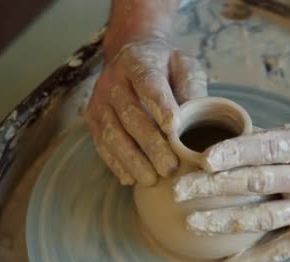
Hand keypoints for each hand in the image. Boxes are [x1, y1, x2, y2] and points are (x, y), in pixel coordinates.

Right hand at [84, 28, 206, 185]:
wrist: (130, 55)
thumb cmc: (166, 67)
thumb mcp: (184, 66)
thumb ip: (191, 86)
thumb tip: (196, 112)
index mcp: (138, 61)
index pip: (148, 82)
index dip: (160, 105)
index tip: (173, 128)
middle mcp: (113, 80)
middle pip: (130, 115)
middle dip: (150, 144)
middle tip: (170, 167)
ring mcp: (100, 100)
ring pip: (113, 134)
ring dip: (132, 160)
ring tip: (152, 179)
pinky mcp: (93, 119)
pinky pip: (102, 144)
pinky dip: (116, 163)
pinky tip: (131, 179)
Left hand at [174, 118, 289, 261]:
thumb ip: (289, 136)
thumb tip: (245, 140)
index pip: (269, 147)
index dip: (235, 153)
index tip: (205, 159)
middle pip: (257, 183)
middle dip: (215, 188)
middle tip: (180, 191)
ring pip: (263, 218)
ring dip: (224, 222)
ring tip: (192, 224)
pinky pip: (282, 248)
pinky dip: (252, 260)